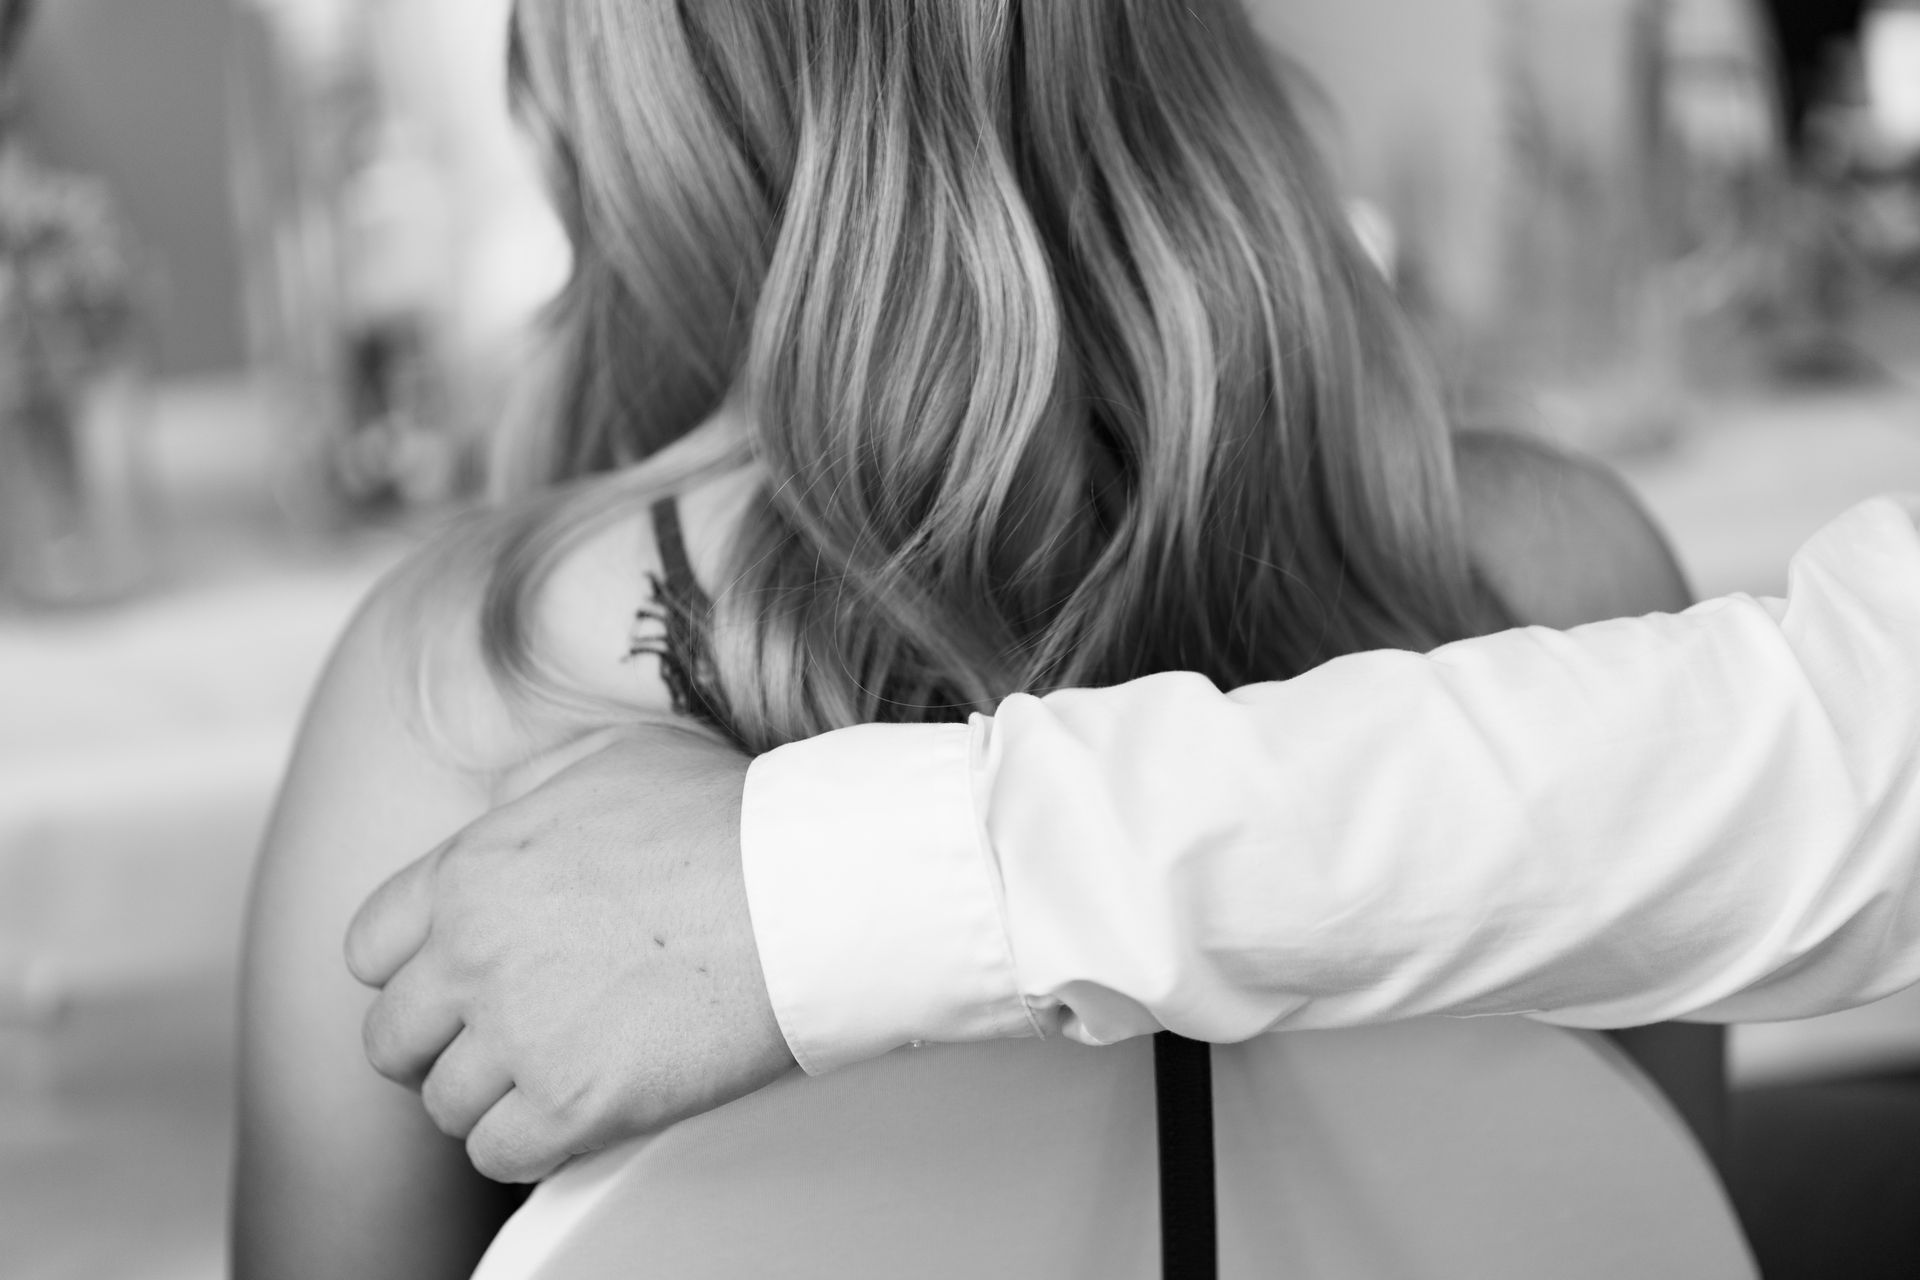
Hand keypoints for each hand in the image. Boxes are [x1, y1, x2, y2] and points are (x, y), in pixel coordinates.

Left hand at [344, 727, 796, 1181]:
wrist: (804, 886)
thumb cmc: (728, 814)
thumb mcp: (615, 754)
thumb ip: (534, 782)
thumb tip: (502, 806)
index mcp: (470, 870)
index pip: (369, 948)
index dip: (409, 973)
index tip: (454, 987)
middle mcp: (472, 953)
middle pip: (389, 1039)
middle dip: (436, 1047)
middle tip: (495, 1047)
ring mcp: (518, 1033)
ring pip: (443, 1106)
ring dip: (491, 1101)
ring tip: (549, 1083)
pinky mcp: (572, 1103)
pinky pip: (500, 1155)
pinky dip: (530, 1147)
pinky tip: (575, 1119)